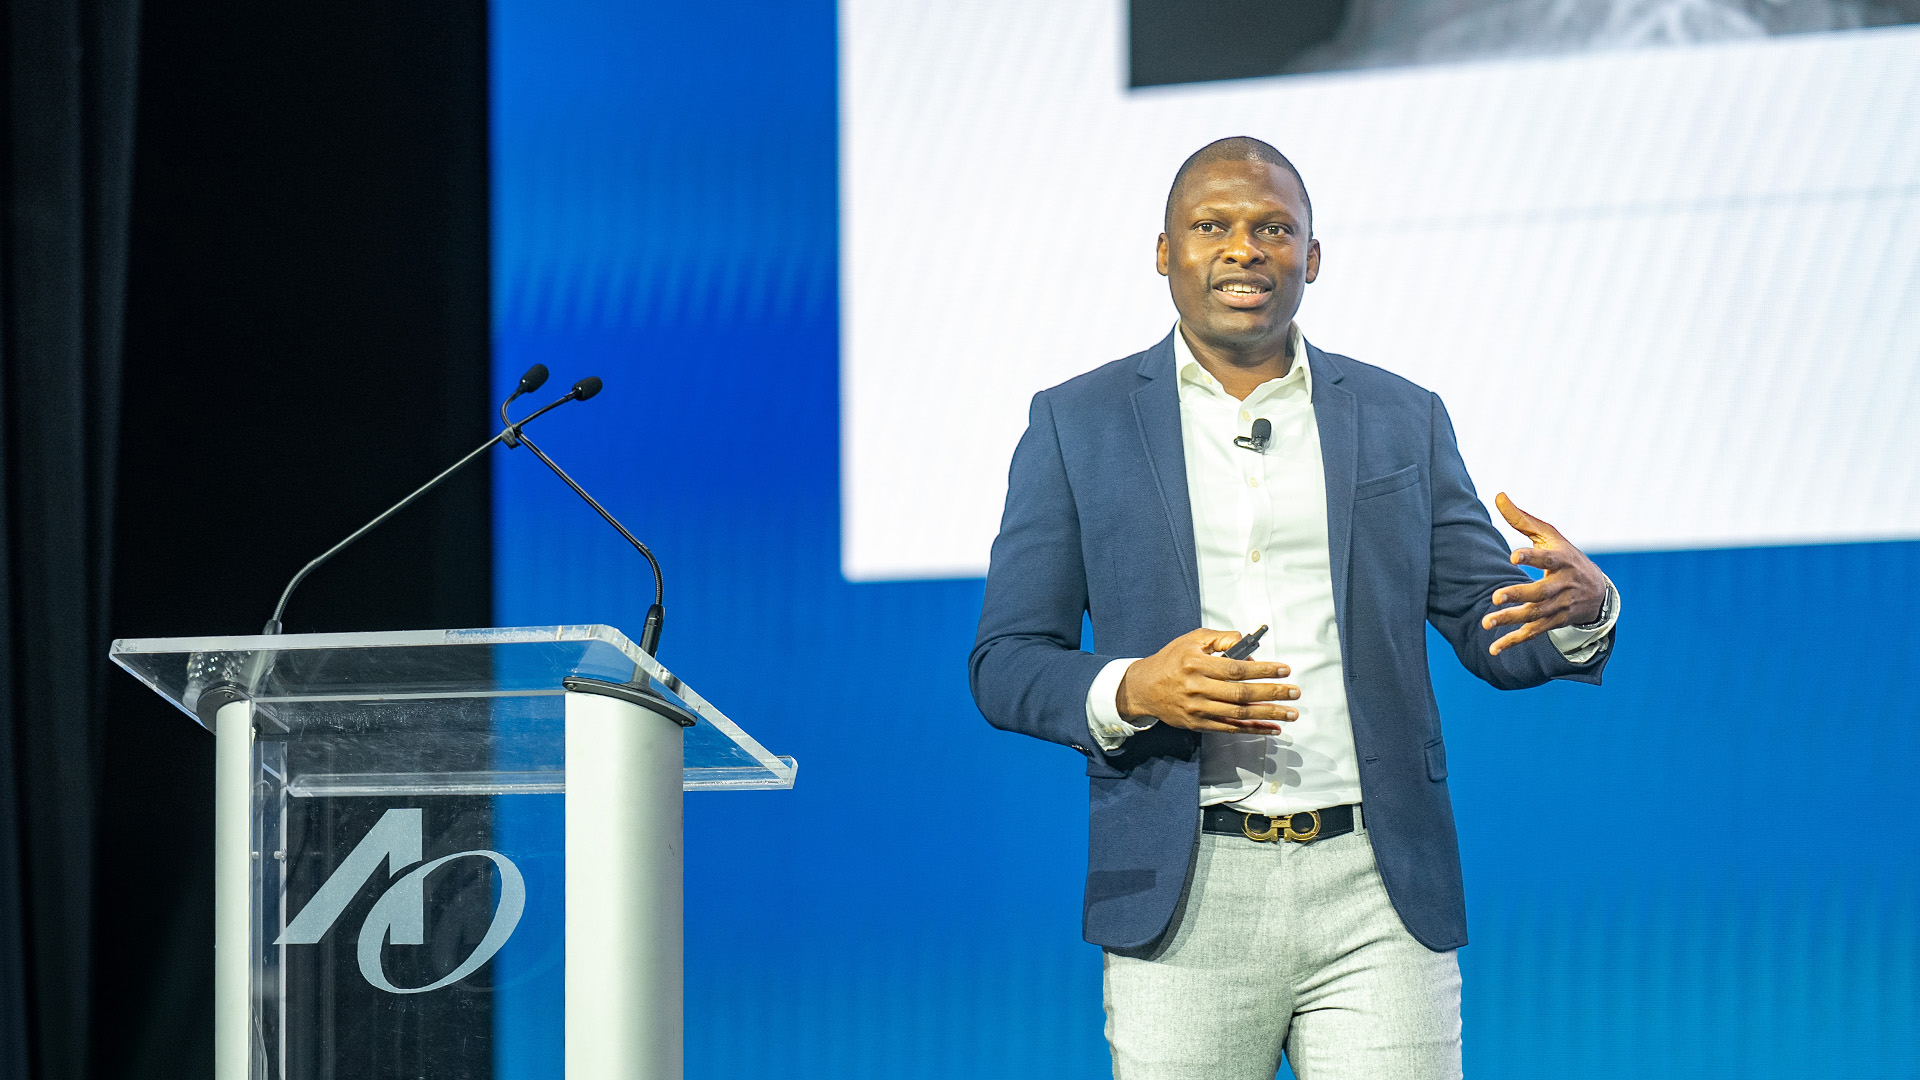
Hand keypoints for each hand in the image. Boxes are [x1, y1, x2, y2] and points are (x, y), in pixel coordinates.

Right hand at [1114, 628, 1298, 733]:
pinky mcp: (1198, 724)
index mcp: (1196, 664)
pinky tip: (1271, 729)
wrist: (1144, 688)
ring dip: (1268, 714)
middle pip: (1241, 693)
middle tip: (1294, 692)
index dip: (1263, 670)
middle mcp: (1197, 688)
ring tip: (1290, 713)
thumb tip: (1247, 645)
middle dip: (1272, 693)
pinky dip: (1253, 730)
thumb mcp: (1192, 640)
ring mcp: (1197, 709)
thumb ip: (1220, 639)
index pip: (1236, 668)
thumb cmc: (1171, 660)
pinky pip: (1230, 729)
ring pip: (1238, 713)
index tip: (1284, 670)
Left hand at [1482, 492, 1606, 655]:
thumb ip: (1522, 519)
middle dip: (1519, 595)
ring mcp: (1560, 606)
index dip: (1531, 557)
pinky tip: (1494, 648)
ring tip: (1487, 622)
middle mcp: (1562, 585)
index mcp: (1561, 560)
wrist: (1598, 591)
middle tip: (1496, 596)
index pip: (1547, 558)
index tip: (1513, 556)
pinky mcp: (1554, 622)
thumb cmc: (1566, 556)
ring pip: (1535, 615)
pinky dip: (1514, 641)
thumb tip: (1498, 495)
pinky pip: (1533, 633)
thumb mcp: (1550, 536)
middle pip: (1540, 593)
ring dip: (1511, 620)